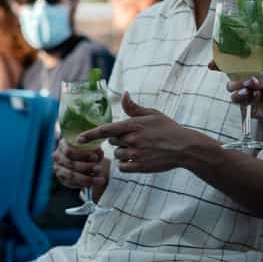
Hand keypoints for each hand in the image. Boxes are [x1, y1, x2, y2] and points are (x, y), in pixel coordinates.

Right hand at [52, 138, 107, 189]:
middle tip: (100, 168)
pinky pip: (71, 184)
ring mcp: (58, 168)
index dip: (83, 155)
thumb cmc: (88, 150)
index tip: (95, 157)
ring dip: (87, 178)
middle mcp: (57, 156)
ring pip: (71, 176)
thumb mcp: (92, 147)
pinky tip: (93, 184)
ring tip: (100, 179)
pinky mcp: (62, 178)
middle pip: (70, 164)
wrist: (83, 159)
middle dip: (87, 167)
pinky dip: (83, 184)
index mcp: (63, 144)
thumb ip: (95, 149)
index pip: (69, 151)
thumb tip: (97, 152)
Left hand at [78, 92, 212, 172]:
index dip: (90, 134)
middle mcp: (132, 140)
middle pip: (112, 142)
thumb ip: (134, 107)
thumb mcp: (152, 114)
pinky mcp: (139, 167)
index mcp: (133, 125)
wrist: (184, 147)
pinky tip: (138, 159)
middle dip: (119, 140)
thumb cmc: (168, 128)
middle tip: (134, 138)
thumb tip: (124, 94)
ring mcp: (135, 155)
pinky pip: (122, 167)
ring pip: (117, 155)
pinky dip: (126, 164)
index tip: (78, 138)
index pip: (105, 130)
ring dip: (123, 153)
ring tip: (140, 149)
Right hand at [209, 61, 262, 134]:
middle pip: (230, 82)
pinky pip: (239, 103)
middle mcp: (246, 85)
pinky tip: (257, 98)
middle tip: (243, 85)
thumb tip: (249, 81)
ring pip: (232, 94)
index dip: (221, 66)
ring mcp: (246, 97)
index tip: (212, 65)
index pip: (233, 69)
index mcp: (251, 75)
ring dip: (239, 93)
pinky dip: (247, 99)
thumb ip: (260, 80)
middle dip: (233, 83)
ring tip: (250, 92)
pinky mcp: (246, 108)